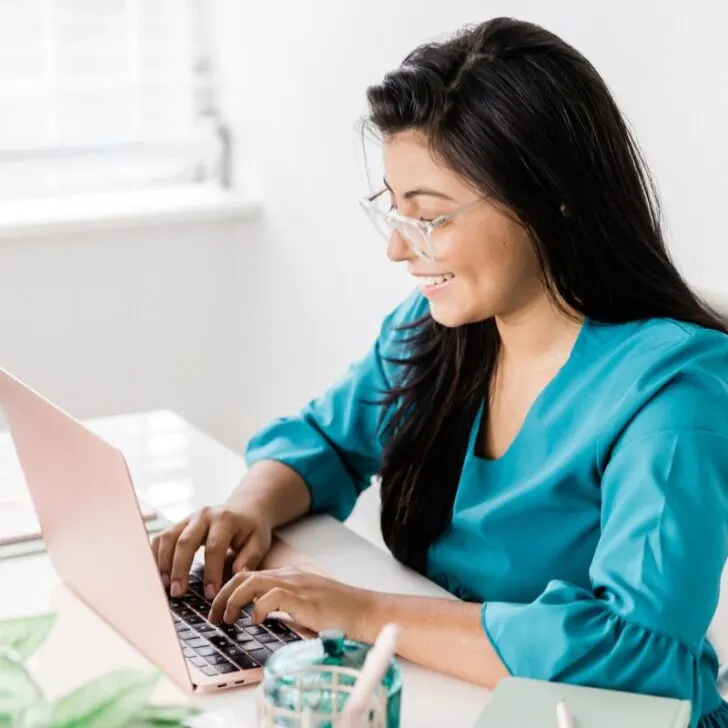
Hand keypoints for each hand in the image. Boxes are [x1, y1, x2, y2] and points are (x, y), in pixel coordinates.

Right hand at [150, 503, 272, 599]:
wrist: (244, 509)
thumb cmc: (251, 529)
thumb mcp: (259, 541)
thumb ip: (250, 557)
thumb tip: (237, 573)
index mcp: (225, 519)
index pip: (214, 547)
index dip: (211, 572)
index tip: (210, 594)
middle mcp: (204, 515)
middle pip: (185, 541)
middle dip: (180, 569)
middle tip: (177, 593)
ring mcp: (188, 518)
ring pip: (168, 538)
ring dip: (163, 563)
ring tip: (164, 586)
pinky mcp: (179, 524)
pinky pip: (161, 538)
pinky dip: (155, 555)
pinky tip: (156, 574)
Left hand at [209, 566, 377, 639]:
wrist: (365, 611)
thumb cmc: (339, 614)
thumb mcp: (305, 607)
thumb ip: (284, 607)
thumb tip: (259, 616)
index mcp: (289, 576)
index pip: (250, 574)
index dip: (229, 588)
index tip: (218, 606)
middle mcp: (289, 575)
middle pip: (244, 575)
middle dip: (222, 594)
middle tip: (213, 615)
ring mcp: (296, 585)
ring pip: (251, 582)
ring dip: (232, 600)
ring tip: (226, 618)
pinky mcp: (302, 598)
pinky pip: (271, 597)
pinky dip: (257, 608)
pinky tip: (254, 621)